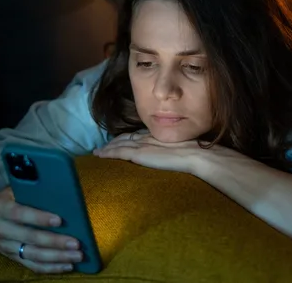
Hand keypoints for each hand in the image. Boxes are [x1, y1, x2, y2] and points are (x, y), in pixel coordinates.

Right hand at [0, 188, 82, 273]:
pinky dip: (50, 267)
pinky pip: (32, 265)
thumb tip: (58, 193)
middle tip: (76, 243)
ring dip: (57, 257)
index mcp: (1, 208)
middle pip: (30, 238)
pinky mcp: (11, 257)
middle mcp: (0, 229)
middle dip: (55, 242)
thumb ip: (29, 192)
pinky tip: (67, 265)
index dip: (39, 218)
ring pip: (33, 255)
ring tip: (76, 256)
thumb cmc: (5, 200)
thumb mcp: (11, 190)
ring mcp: (5, 246)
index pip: (20, 214)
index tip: (59, 220)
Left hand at [94, 131, 215, 173]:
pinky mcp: (138, 154)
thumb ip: (171, 149)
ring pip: (118, 144)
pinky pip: (118, 152)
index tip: (117, 141)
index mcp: (156, 135)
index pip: (136, 135)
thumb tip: (171, 156)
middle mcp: (146, 137)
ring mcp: (141, 145)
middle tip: (102, 147)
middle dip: (113, 142)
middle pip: (124, 137)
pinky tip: (99, 155)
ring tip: (97, 152)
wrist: (194, 155)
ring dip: (107, 147)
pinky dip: (107, 153)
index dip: (125, 137)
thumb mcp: (180, 148)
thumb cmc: (193, 154)